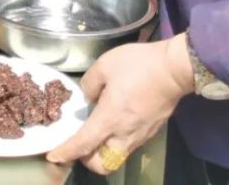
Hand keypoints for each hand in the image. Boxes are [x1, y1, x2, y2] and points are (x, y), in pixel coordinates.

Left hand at [47, 34, 193, 174]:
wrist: (174, 69)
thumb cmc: (138, 65)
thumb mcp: (104, 65)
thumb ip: (90, 83)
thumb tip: (89, 97)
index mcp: (109, 118)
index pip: (83, 145)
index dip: (66, 152)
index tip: (54, 156)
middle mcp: (124, 134)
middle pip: (102, 164)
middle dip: (87, 159)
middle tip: (80, 142)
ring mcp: (141, 135)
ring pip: (117, 156)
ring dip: (103, 151)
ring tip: (96, 131)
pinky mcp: (151, 131)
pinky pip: (129, 145)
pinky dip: (117, 141)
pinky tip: (116, 121)